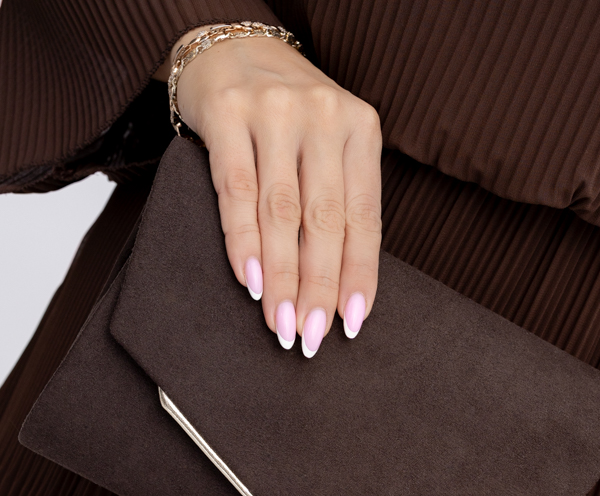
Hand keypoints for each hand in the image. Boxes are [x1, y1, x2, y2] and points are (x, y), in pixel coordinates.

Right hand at [161, 30, 381, 355]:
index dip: (358, 275)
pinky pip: (236, 191)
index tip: (352, 323)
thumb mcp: (328, 146)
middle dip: (318, 287)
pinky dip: (242, 241)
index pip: (363, 217)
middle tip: (310, 336)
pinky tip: (250, 279)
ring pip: (282, 212)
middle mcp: (323, 117)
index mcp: (360, 130)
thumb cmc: (287, 115)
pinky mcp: (228, 114)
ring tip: (279, 322)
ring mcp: (275, 112)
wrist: (232, 48)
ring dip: (282, 276)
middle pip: (324, 220)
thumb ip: (337, 201)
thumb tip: (338, 290)